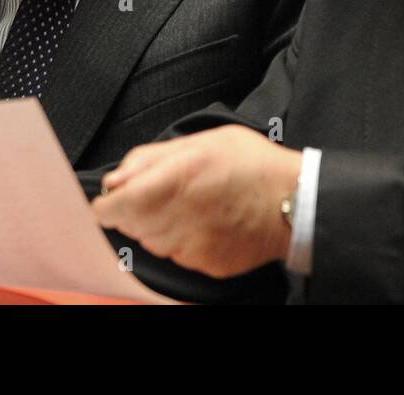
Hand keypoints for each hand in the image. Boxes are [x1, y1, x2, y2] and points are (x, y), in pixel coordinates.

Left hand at [92, 125, 302, 278]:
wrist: (296, 201)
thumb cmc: (253, 165)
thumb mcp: (204, 141)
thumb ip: (153, 157)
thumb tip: (115, 178)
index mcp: (177, 178)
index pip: (115, 206)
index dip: (107, 205)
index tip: (110, 200)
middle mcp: (180, 215)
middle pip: (130, 224)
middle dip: (134, 210)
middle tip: (159, 194)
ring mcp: (193, 244)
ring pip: (151, 241)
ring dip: (155, 226)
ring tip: (187, 206)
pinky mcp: (205, 263)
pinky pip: (176, 255)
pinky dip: (180, 241)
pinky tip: (202, 223)